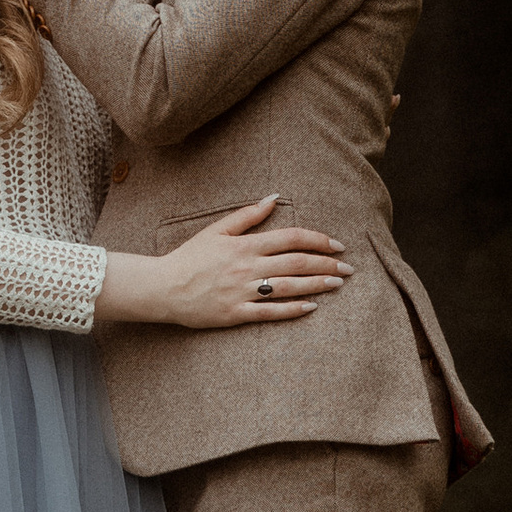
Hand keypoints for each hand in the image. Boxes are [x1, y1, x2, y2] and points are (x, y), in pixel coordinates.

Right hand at [97, 197, 352, 330]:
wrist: (163, 287)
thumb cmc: (190, 256)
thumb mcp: (216, 229)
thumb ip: (248, 215)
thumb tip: (274, 198)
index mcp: (245, 245)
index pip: (291, 238)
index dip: (318, 240)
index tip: (337, 245)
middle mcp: (248, 267)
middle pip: (296, 263)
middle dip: (326, 265)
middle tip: (348, 269)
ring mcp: (243, 292)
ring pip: (289, 287)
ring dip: (317, 285)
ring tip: (337, 284)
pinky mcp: (237, 314)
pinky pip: (270, 312)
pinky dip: (293, 310)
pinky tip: (311, 307)